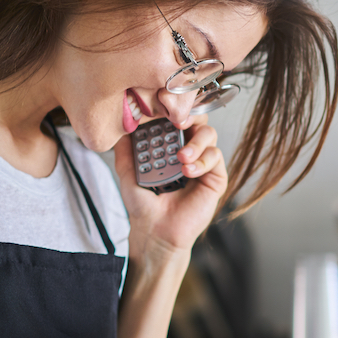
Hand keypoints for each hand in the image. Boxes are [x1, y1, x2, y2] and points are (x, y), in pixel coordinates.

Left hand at [113, 115, 226, 256]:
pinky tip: (188, 172)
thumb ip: (125, 149)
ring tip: (181, 158)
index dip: (174, 109)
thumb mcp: (129, 172)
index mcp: (169, 144)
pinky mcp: (215, 177)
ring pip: (210, 135)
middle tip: (179, 123)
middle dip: (190, 116)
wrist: (154, 231)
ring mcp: (203, 162)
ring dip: (196, 142)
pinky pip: (216, 158)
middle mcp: (188, 149)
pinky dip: (203, 161)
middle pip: (197, 119)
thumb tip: (121, 126)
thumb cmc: (143, 204)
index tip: (165, 106)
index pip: (176, 117)